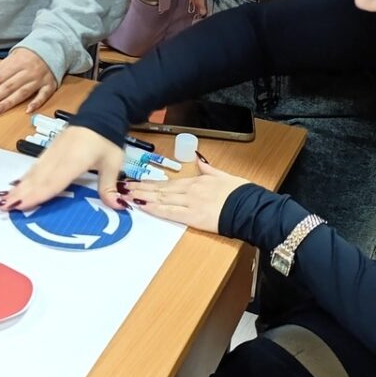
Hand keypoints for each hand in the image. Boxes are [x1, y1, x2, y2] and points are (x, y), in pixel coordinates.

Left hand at [0, 48, 56, 115]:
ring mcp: (38, 79)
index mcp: (16, 64)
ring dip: (8, 102)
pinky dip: (36, 102)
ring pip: (22, 92)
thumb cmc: (30, 55)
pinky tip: (27, 110)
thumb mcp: (12, 58)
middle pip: (7, 87)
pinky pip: (43, 95)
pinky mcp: (49, 85)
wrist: (52, 47)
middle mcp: (26, 72)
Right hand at [1, 127, 124, 211]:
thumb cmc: (107, 139)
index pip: (54, 181)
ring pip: (34, 173)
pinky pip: (35, 166)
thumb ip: (109, 185)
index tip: (21, 205)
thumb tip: (118, 206)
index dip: (37, 194)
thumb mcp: (114, 162)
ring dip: (19, 187)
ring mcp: (53, 152)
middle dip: (20, 194)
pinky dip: (24, 177)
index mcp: (74, 160)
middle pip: (38, 179)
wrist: (100, 113)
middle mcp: (59, 157)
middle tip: (3, 208)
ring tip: (5, 200)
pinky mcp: (51, 150)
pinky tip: (17, 185)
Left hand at [122, 157, 252, 233]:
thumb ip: (209, 169)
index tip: (137, 182)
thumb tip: (199, 159)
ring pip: (162, 198)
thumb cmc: (241, 194)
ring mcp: (191, 203)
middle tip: (124, 188)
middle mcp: (191, 190)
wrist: (251, 207)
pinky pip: (171, 212)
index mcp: (197, 181)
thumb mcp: (224, 176)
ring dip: (142, 197)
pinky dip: (155, 209)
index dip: (151, 183)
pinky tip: (143, 207)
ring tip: (127, 195)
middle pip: (160, 189)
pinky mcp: (194, 217)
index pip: (168, 183)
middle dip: (140, 189)